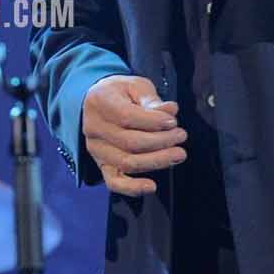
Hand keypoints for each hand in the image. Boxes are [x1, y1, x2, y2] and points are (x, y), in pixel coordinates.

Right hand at [82, 74, 186, 196]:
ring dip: (157, 161)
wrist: (99, 103)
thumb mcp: (135, 86)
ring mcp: (96, 149)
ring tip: (177, 154)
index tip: (172, 121)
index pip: (127, 117)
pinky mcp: (101, 164)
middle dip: (161, 141)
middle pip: (130, 142)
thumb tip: (170, 111)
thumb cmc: (120, 93)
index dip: (153, 122)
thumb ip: (152, 99)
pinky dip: (133, 188)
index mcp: (100, 102)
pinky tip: (151, 186)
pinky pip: (114, 182)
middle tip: (180, 136)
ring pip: (127, 162)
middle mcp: (94, 128)